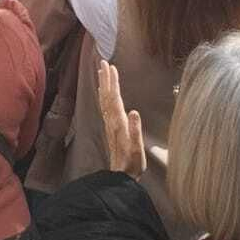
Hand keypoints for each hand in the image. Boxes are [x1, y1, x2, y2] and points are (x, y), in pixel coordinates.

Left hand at [96, 60, 146, 178]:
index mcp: (118, 123)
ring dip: (103, 85)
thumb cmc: (132, 163)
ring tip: (102, 72)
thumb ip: (135, 130)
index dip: (113, 82)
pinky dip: (104, 96)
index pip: (114, 98)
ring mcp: (110, 124)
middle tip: (103, 62)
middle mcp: (112, 121)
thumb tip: (134, 111)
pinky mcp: (111, 128)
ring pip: (105, 100)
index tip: (111, 67)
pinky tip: (104, 93)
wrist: (122, 176)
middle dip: (106, 79)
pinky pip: (105, 107)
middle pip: (107, 96)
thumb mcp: (137, 148)